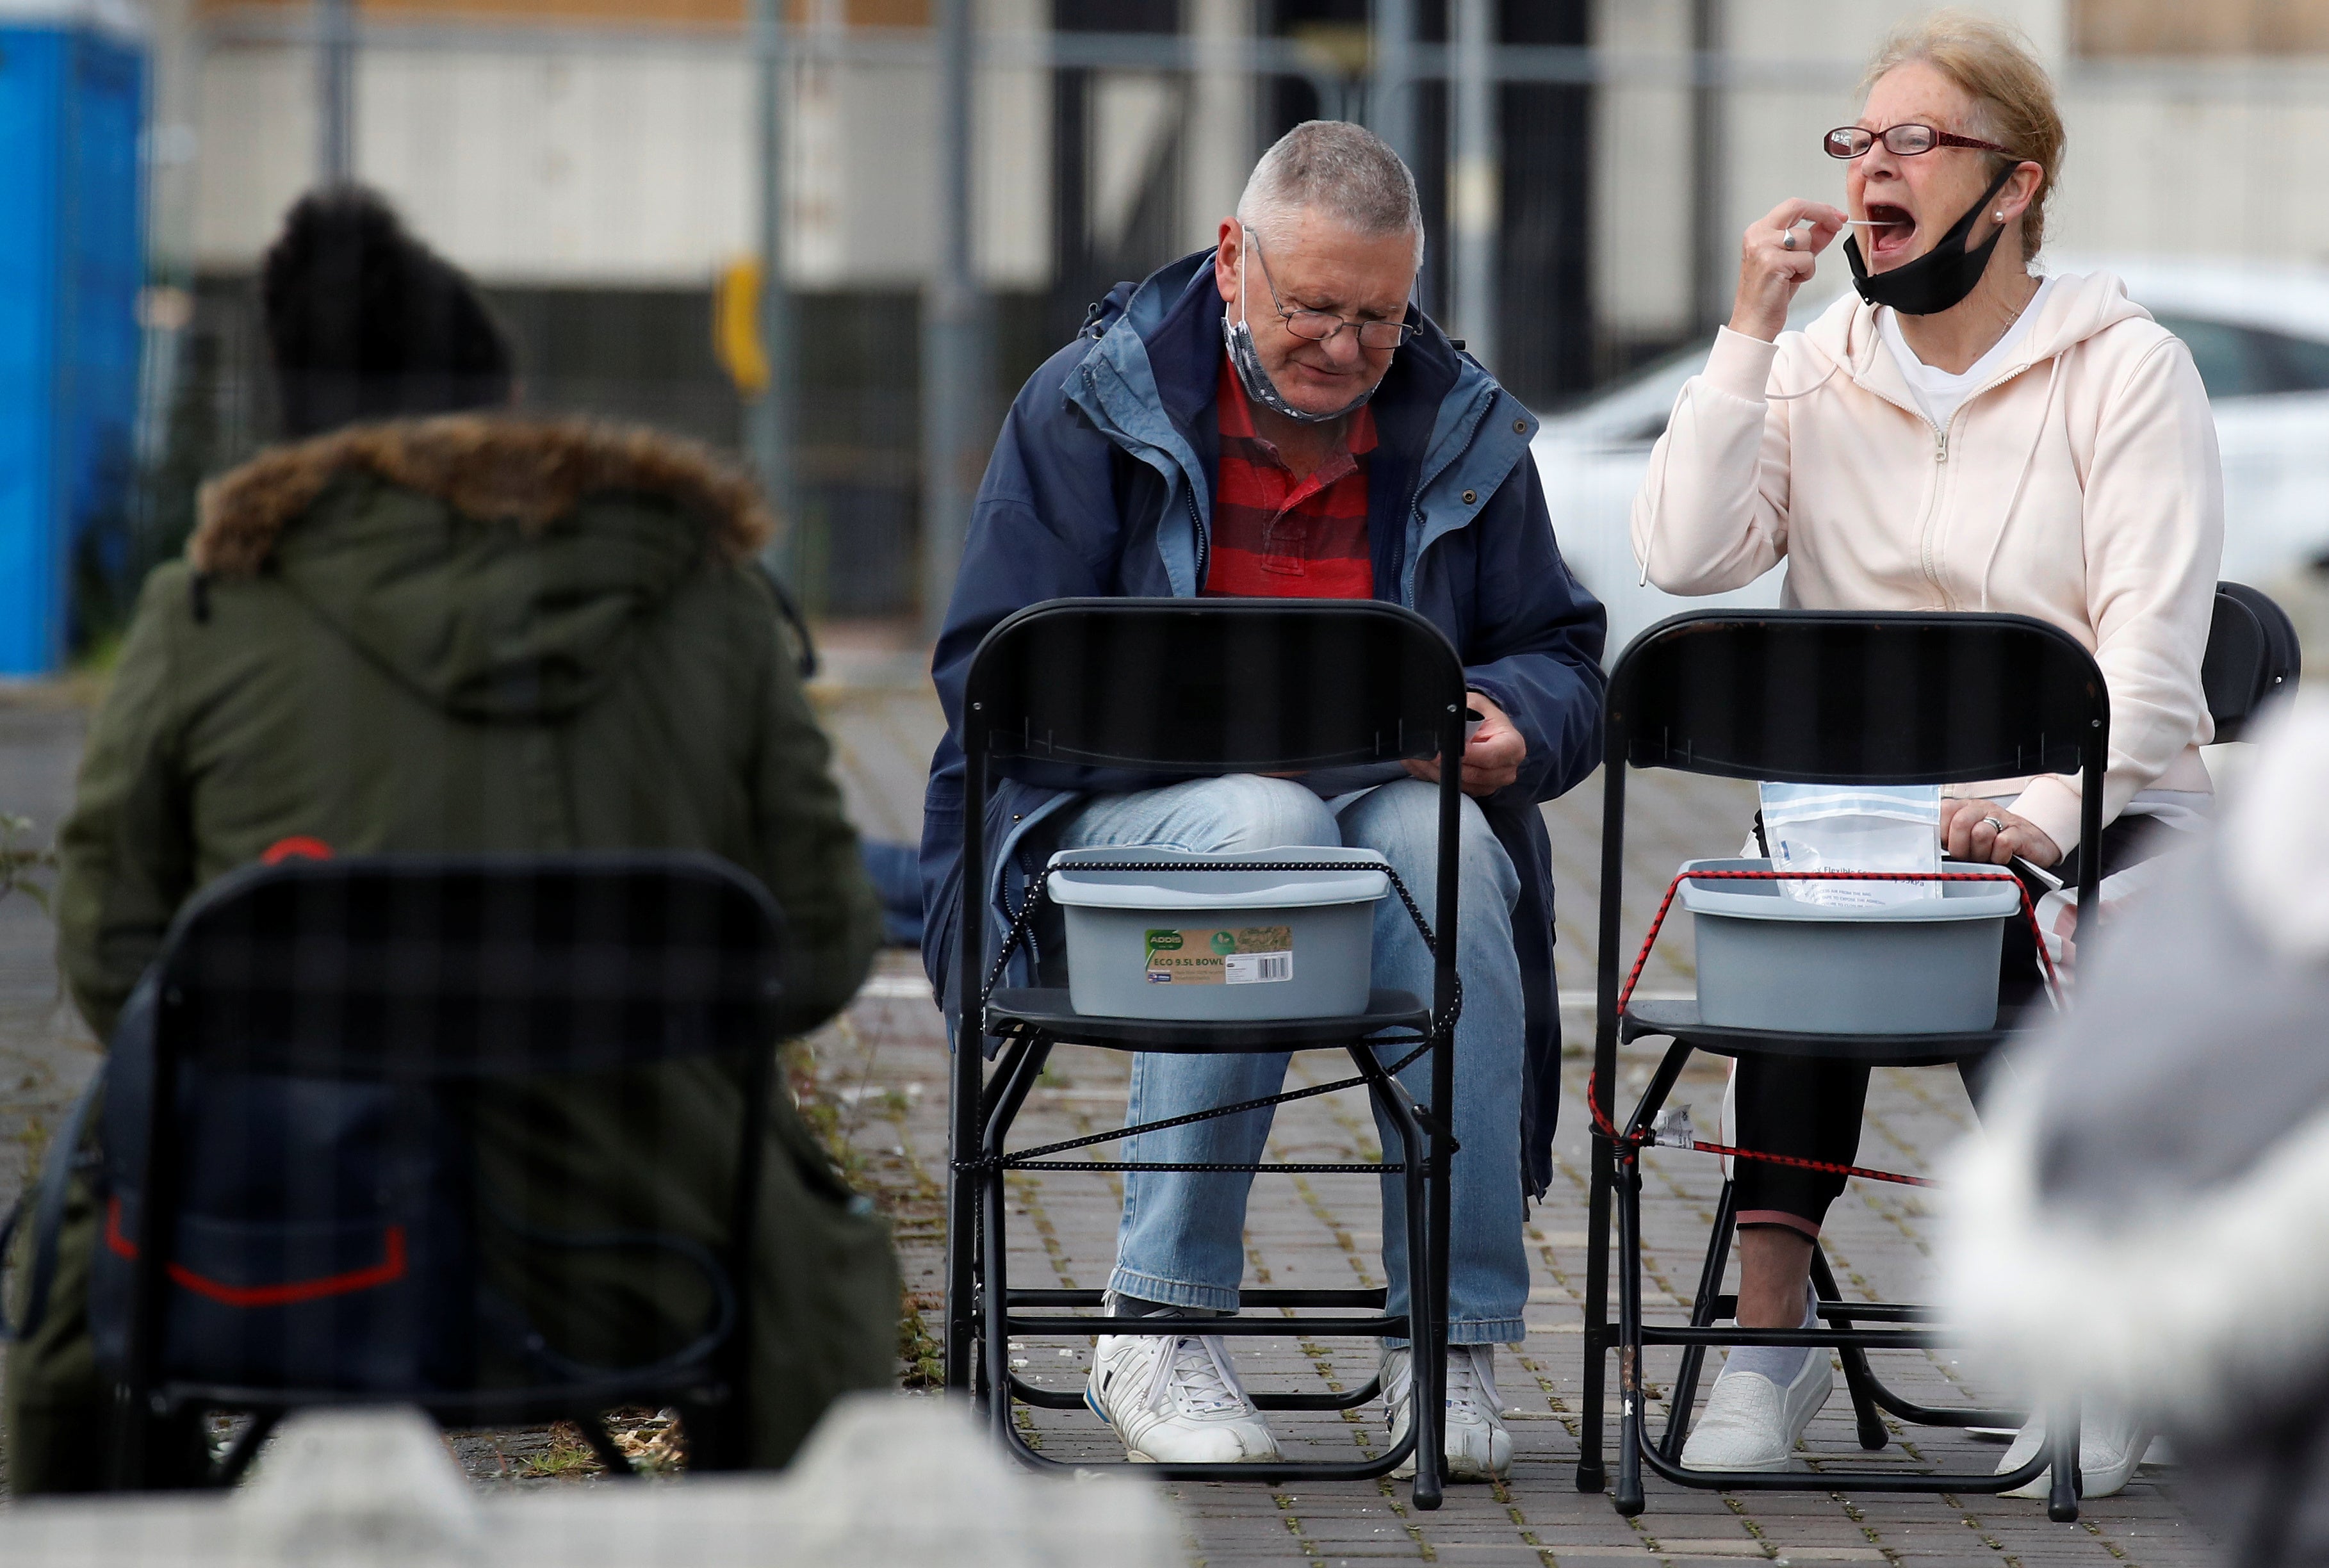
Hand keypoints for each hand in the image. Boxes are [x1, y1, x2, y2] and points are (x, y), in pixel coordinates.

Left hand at [1404, 693, 1524, 797]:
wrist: (1483, 726)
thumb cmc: (1481, 714)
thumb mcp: (1473, 705)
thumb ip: (1461, 714)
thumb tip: (1443, 727)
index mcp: (1513, 746)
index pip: (1491, 756)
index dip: (1468, 755)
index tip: (1447, 750)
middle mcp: (1507, 769)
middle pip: (1474, 775)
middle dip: (1448, 765)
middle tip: (1428, 754)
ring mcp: (1493, 783)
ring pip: (1462, 785)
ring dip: (1439, 772)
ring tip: (1423, 756)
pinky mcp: (1478, 790)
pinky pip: (1455, 790)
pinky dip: (1438, 778)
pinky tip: (1427, 764)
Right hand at [1730, 199, 1846, 342]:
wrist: (1753, 322)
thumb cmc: (1768, 295)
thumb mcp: (1792, 261)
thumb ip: (1811, 240)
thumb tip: (1830, 225)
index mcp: (1758, 231)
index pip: (1792, 206)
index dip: (1819, 208)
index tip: (1836, 216)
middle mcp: (1757, 235)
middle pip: (1796, 207)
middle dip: (1823, 214)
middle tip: (1837, 223)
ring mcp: (1762, 248)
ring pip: (1805, 238)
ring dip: (1809, 258)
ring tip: (1794, 274)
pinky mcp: (1772, 263)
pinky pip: (1806, 258)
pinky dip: (1806, 272)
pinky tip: (1791, 282)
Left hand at [1939, 799, 2061, 868]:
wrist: (2034, 843)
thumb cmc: (1996, 843)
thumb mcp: (1966, 839)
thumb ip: (1947, 837)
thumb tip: (1926, 843)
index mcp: (1965, 808)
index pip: (1943, 811)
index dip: (1943, 834)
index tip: (1948, 846)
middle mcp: (1983, 810)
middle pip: (1960, 823)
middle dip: (1961, 846)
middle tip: (1969, 855)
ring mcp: (2002, 819)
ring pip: (1980, 833)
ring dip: (1981, 852)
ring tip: (1988, 856)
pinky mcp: (2020, 833)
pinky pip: (2002, 843)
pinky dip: (1999, 856)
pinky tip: (2002, 856)